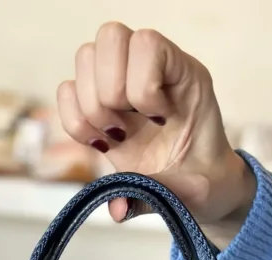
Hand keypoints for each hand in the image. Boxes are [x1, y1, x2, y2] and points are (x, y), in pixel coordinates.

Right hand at [57, 24, 255, 247]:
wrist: (203, 190)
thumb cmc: (204, 182)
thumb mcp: (191, 192)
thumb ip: (154, 196)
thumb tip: (116, 210)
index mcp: (183, 75)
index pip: (146, 42)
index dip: (142, 84)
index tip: (158, 120)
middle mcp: (150, 69)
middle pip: (109, 37)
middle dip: (110, 91)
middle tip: (128, 129)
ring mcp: (122, 82)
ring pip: (84, 58)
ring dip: (91, 106)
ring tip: (114, 138)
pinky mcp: (99, 103)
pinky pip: (66, 90)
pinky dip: (75, 120)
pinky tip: (99, 142)